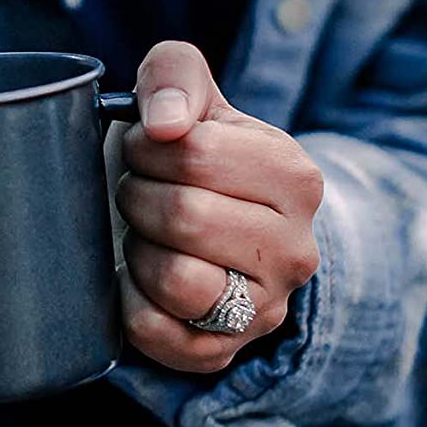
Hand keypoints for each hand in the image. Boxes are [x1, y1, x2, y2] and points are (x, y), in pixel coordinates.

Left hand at [114, 41, 323, 375]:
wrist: (207, 230)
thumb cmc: (192, 157)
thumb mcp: (189, 96)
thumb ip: (174, 73)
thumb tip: (166, 123)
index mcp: (296, 178)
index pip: (194, 154)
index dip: (147, 147)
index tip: (148, 150)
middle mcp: (295, 250)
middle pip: (184, 216)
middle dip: (138, 195)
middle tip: (139, 191)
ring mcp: (264, 309)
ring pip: (176, 279)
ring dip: (139, 248)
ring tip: (146, 233)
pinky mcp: (221, 352)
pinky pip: (155, 331)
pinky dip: (129, 300)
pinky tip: (140, 278)